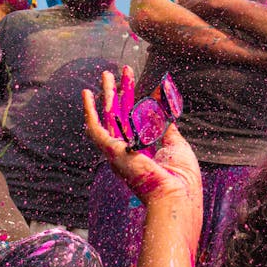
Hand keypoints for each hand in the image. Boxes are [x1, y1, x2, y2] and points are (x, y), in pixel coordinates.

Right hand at [83, 67, 201, 207]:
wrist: (175, 194)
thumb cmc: (179, 177)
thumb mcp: (175, 145)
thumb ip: (166, 128)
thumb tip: (165, 112)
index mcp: (143, 150)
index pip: (135, 119)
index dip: (135, 100)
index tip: (134, 82)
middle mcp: (128, 150)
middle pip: (120, 114)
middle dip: (118, 92)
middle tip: (113, 73)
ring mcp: (118, 151)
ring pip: (109, 116)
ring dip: (107, 94)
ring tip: (105, 73)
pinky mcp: (111, 151)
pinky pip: (95, 128)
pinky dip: (89, 111)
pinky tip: (87, 94)